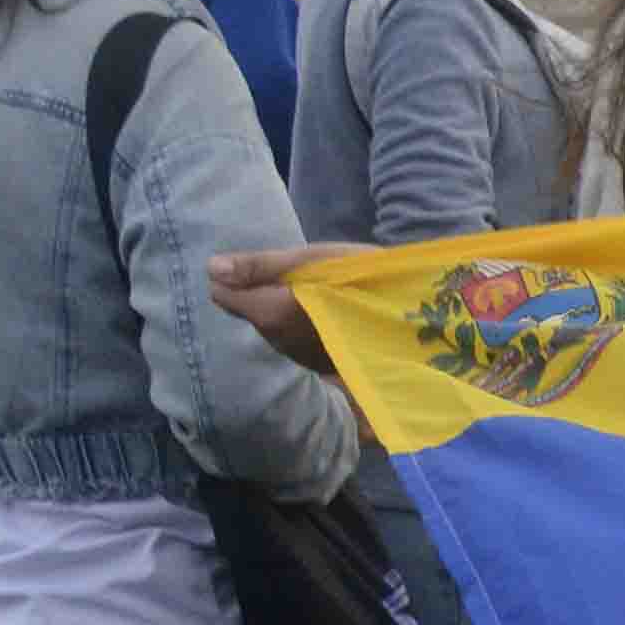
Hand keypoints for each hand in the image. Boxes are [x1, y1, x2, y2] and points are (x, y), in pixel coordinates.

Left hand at [206, 244, 359, 378]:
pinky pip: (291, 343)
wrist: (413, 312)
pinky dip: (298, 328)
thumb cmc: (362, 276)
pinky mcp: (316, 365)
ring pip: (269, 330)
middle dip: (259, 296)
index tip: (261, 268)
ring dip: (279, 313)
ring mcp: (297, 357)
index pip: (223, 296)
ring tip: (310, 295)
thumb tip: (210, 268)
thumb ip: (259, 266)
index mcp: (270, 313)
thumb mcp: (311, 259)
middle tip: (292, 277)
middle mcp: (278, 342)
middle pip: (248, 314)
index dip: (236, 278)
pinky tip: (322, 316)